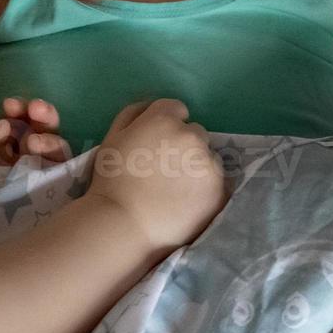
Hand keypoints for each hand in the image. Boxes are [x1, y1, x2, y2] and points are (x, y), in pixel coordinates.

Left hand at [0, 98, 69, 176]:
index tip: (9, 105)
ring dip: (50, 140)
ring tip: (33, 141)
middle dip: (45, 115)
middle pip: (47, 130)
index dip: (21, 109)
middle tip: (35, 109)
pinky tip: (44, 162)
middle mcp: (29, 155)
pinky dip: (59, 164)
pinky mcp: (49, 193)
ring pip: (59, 150)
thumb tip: (6, 124)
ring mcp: (41, 174)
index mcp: (10, 142)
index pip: (23, 120)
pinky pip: (64, 175)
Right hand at [86, 99, 226, 252]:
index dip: (165, 126)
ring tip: (176, 192)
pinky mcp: (220, 191)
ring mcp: (209, 164)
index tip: (155, 146)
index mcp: (164, 119)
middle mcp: (192, 136)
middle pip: (195, 134)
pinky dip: (205, 191)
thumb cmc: (112, 181)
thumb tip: (153, 106)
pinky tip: (186, 205)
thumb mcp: (112, 137)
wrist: (123, 226)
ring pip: (208, 159)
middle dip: (184, 146)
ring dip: (197, 168)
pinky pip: (217, 183)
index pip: (176, 110)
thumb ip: (134, 114)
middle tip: (165, 171)